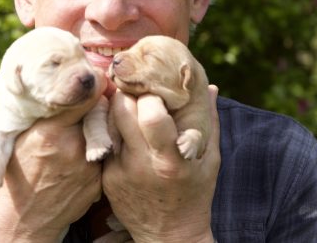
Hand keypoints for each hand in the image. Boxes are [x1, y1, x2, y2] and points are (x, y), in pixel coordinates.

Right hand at [0, 100, 102, 241]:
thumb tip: (71, 86)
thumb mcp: (24, 136)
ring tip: (89, 125)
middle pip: (100, 111)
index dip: (90, 86)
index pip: (84, 96)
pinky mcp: (99, 181)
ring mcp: (89, 166)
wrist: (25, 217)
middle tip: (96, 98)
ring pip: (106, 131)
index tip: (93, 80)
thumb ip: (48, 113)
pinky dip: (100, 148)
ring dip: (102, 125)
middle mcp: (73, 147)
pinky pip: (107, 154)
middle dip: (98, 104)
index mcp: (50, 132)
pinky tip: (88, 150)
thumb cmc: (20, 171)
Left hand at [102, 85, 219, 242]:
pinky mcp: (106, 177)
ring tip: (131, 106)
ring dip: (118, 108)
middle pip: (122, 110)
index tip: (158, 92)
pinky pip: (105, 141)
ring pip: (107, 121)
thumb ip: (209, 122)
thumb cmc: (195, 194)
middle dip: (130, 94)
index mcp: (170, 159)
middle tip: (139, 91)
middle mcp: (141, 164)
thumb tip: (211, 87)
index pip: (150, 114)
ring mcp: (119, 171)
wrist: (169, 235)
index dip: (152, 95)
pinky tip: (125, 130)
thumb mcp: (210, 160)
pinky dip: (113, 130)